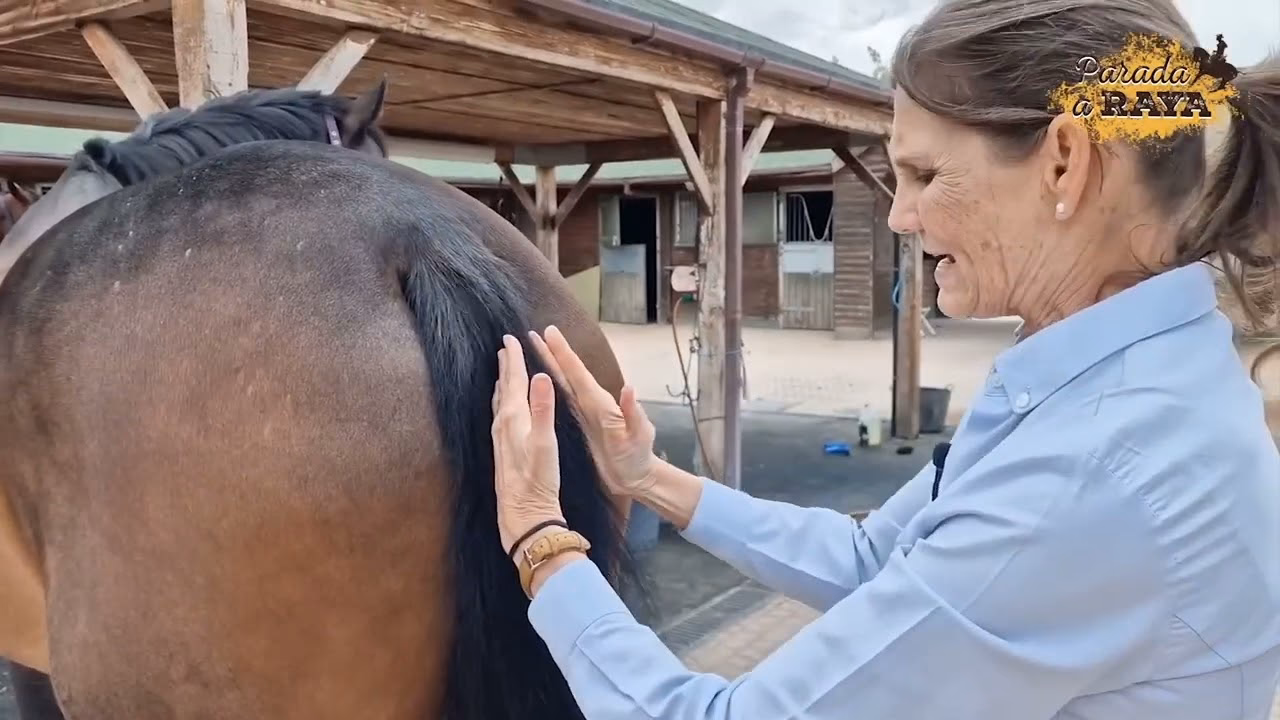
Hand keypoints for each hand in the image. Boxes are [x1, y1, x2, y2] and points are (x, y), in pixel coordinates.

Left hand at [491, 334, 564, 558]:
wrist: (524, 513)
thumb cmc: (538, 480)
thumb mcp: (546, 443)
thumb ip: (544, 408)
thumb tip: (541, 376)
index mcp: (514, 418)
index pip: (514, 380)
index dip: (514, 359)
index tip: (511, 338)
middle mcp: (503, 425)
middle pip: (504, 387)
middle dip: (505, 366)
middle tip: (504, 345)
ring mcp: (500, 438)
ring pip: (500, 401)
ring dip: (502, 382)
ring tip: (503, 369)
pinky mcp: (502, 450)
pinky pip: (500, 415)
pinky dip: (502, 401)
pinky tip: (503, 407)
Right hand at [527, 325, 657, 497]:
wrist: (637, 477)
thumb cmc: (638, 457)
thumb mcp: (639, 435)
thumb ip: (634, 413)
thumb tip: (629, 388)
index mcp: (601, 403)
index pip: (579, 374)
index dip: (564, 353)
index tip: (549, 332)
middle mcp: (591, 403)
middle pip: (566, 374)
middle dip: (549, 353)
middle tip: (530, 333)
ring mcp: (584, 413)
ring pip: (561, 385)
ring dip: (546, 367)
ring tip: (530, 350)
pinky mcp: (579, 425)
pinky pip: (561, 401)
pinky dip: (548, 389)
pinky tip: (537, 384)